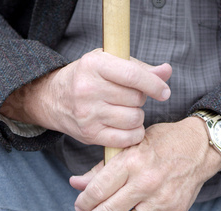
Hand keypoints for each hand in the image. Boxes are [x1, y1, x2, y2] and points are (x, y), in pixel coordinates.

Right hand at [0, 49, 171, 147]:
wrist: (53, 99)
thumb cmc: (88, 77)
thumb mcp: (109, 63)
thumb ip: (140, 68)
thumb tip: (166, 71)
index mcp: (93, 65)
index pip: (132, 75)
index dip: (154, 85)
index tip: (164, 92)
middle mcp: (87, 89)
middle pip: (135, 99)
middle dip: (140, 99)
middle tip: (129, 97)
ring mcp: (88, 114)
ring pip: (134, 119)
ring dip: (137, 116)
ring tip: (125, 110)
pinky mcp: (89, 135)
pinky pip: (126, 138)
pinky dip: (133, 134)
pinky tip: (127, 126)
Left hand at [70, 117, 220, 210]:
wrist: (199, 147)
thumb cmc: (162, 142)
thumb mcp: (129, 146)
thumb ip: (102, 167)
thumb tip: (76, 183)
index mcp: (130, 162)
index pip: (98, 190)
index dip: (84, 202)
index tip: (79, 207)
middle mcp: (144, 182)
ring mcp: (160, 200)